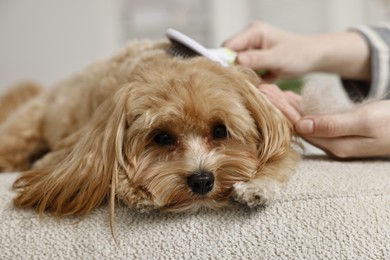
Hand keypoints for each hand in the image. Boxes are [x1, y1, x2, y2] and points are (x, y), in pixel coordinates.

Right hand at [223, 21, 312, 81]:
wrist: (313, 58)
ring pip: (237, 65)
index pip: (229, 45)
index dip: (225, 59)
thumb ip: (257, 59)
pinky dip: (250, 78)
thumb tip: (236, 60)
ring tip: (257, 80)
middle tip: (245, 81)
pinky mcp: (256, 60)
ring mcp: (252, 50)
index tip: (227, 75)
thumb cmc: (299, 55)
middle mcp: (250, 39)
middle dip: (234, 69)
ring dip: (243, 75)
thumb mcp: (278, 58)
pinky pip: (245, 71)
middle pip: (231, 56)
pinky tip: (260, 82)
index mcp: (253, 32)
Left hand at [260, 85, 389, 157]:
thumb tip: (302, 126)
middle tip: (262, 90)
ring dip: (288, 105)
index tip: (266, 96)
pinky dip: (302, 106)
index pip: (300, 127)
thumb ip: (333, 125)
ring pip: (304, 120)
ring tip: (271, 92)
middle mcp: (332, 144)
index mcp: (335, 145)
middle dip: (280, 107)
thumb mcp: (365, 122)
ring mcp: (336, 137)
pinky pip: (315, 118)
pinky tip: (291, 98)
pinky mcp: (340, 129)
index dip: (282, 111)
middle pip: (298, 124)